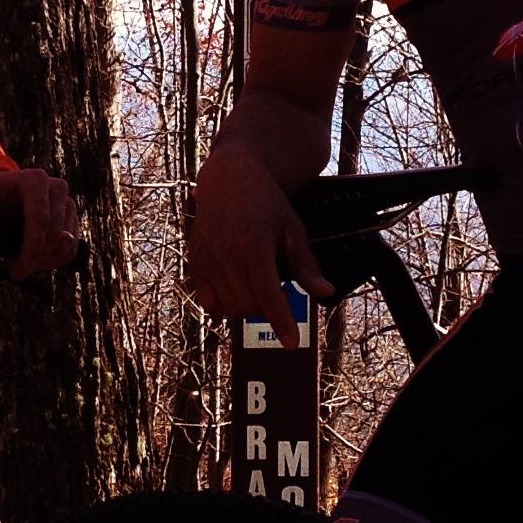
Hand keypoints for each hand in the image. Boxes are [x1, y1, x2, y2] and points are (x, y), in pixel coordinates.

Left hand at [0, 168, 81, 280]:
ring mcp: (68, 204)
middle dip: (36, 260)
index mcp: (35, 180)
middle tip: (16, 272)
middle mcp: (57, 188)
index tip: (17, 270)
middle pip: (55, 235)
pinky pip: (71, 248)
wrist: (1, 195)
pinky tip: (35, 262)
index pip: (40, 220)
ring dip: (45, 262)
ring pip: (65, 244)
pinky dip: (55, 261)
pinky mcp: (72, 219)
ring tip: (22, 265)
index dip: (31, 249)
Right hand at [186, 146, 330, 347]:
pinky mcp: (196, 263)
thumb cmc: (266, 202)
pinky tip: (238, 289)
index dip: (282, 323)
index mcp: (254, 248)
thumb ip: (306, 265)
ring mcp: (208, 261)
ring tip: (258, 283)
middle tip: (279, 287)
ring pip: (230, 308)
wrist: (229, 178)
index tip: (292, 343)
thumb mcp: (292, 229)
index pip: (269, 297)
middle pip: (251, 306)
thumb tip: (326, 292)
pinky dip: (225, 305)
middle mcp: (227, 257)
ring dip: (249, 307)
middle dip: (269, 308)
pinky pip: (209, 302)